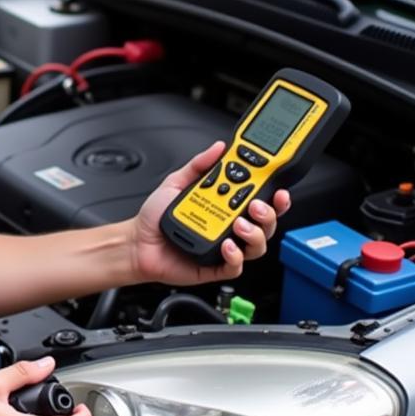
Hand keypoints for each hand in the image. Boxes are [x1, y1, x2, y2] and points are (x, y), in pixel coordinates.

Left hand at [129, 141, 290, 286]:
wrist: (137, 242)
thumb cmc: (156, 216)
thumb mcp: (176, 182)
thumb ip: (199, 165)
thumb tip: (218, 148)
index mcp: (226, 205)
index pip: (259, 199)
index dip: (274, 194)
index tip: (277, 186)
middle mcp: (230, 226)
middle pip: (266, 222)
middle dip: (269, 212)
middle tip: (256, 205)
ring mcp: (226, 248)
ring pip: (257, 245)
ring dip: (255, 233)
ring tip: (239, 224)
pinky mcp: (216, 267)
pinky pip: (236, 266)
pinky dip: (236, 256)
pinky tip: (227, 245)